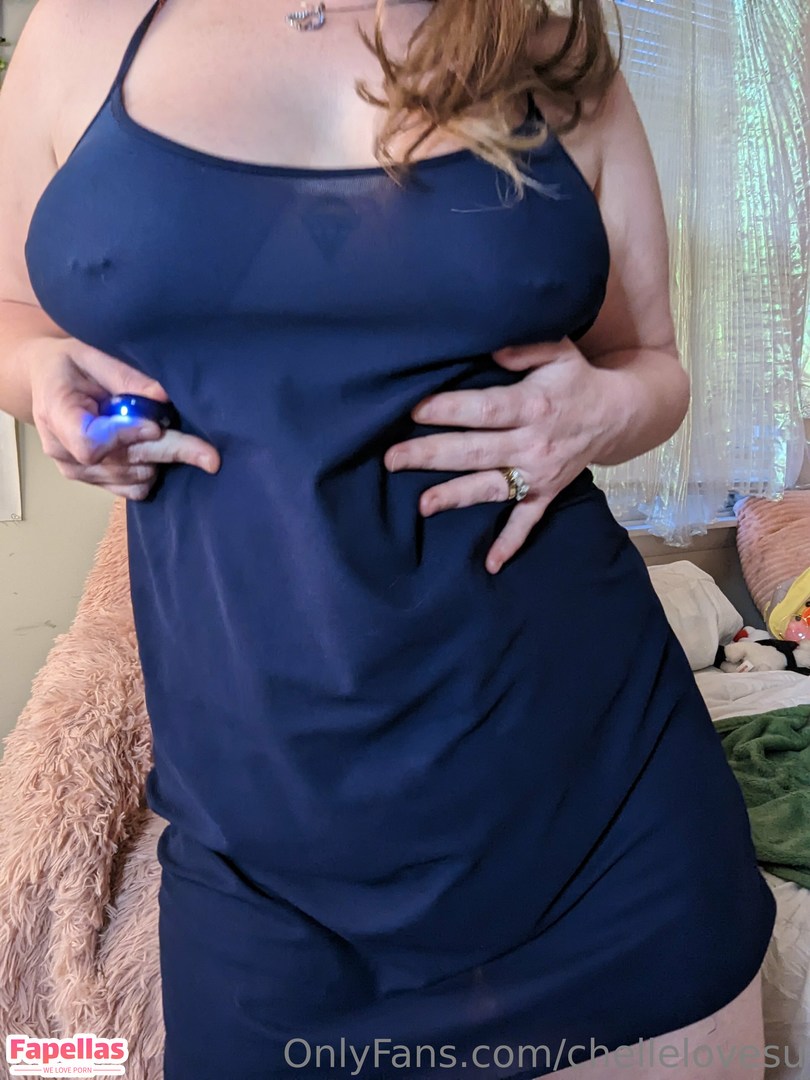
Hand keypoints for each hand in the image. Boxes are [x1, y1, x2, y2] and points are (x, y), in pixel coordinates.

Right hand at [26, 336, 219, 499]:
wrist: (47, 381)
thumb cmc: (71, 364)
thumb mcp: (92, 354)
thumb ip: (125, 376)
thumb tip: (163, 397)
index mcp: (56, 412)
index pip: (90, 443)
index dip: (126, 437)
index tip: (155, 425)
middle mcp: (62, 450)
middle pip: (121, 463)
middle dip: (168, 453)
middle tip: (209, 455)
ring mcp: (77, 471)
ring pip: (133, 478)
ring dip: (161, 459)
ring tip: (167, 431)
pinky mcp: (93, 482)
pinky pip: (133, 490)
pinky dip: (152, 473)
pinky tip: (156, 450)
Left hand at [384, 337, 612, 573]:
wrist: (618, 414)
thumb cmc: (576, 379)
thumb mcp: (559, 351)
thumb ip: (525, 347)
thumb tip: (492, 351)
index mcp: (532, 405)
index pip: (484, 409)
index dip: (449, 410)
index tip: (413, 410)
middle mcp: (533, 443)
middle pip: (475, 450)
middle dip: (431, 454)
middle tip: (392, 459)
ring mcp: (539, 472)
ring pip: (491, 486)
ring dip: (456, 496)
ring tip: (422, 504)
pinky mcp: (546, 492)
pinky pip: (527, 521)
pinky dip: (511, 542)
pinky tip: (491, 564)